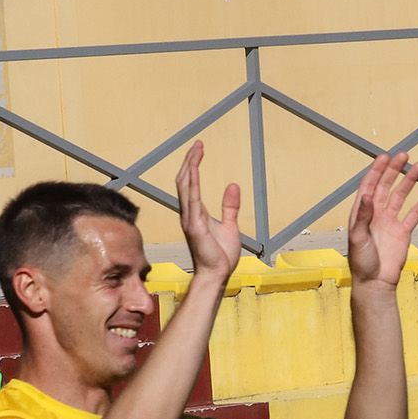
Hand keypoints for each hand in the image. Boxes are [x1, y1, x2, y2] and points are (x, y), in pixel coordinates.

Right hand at [176, 140, 241, 282]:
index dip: (193, 165)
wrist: (217, 275)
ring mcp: (190, 219)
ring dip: (190, 167)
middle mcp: (189, 213)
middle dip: (190, 161)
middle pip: (185, 181)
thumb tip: (232, 185)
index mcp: (195, 212)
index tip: (199, 149)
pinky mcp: (195, 226)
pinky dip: (193, 185)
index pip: (191, 183)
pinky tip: (194, 171)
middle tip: (198, 144)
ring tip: (196, 150)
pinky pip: (192, 201)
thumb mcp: (230, 226)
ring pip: (186, 187)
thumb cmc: (221, 255)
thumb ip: (230, 206)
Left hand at [347, 150, 417, 286]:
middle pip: (386, 186)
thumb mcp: (358, 238)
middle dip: (394, 170)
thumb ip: (364, 216)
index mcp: (362, 212)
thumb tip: (368, 195)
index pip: (370, 185)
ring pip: (401, 196)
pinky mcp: (403, 232)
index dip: (376, 171)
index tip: (384, 157)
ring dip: (409, 181)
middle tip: (404, 155)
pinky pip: (414, 214)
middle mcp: (376, 214)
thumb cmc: (361, 263)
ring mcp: (390, 222)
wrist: (375, 283)